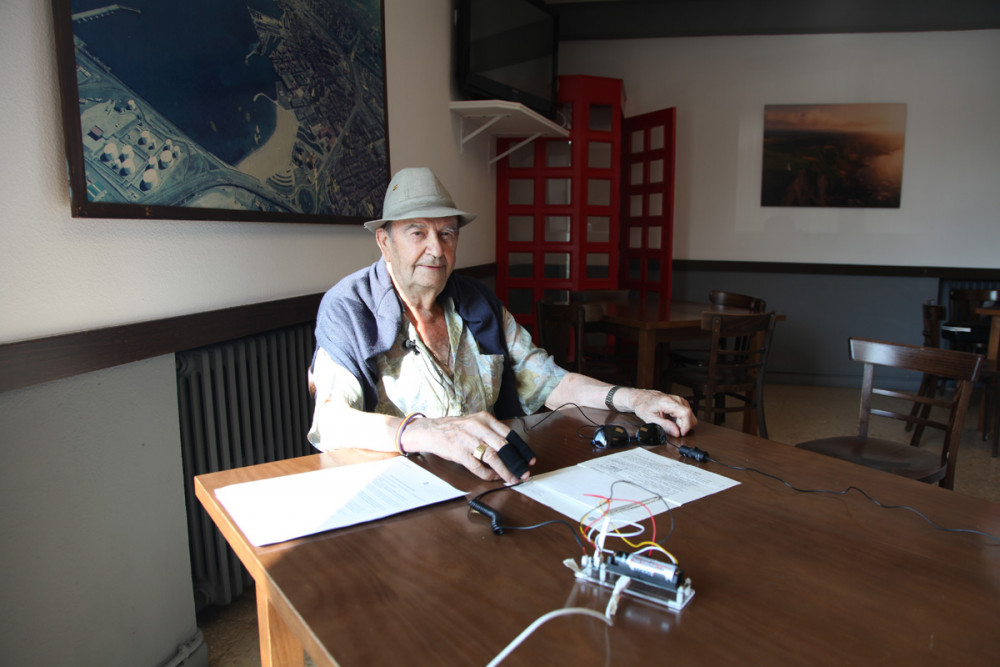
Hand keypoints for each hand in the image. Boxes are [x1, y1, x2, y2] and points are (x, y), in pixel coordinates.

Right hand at [401, 411, 534, 483]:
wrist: (431, 431)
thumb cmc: (455, 428)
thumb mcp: (475, 423)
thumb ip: (492, 433)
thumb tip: (511, 450)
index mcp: (485, 419)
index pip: (509, 435)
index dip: (522, 449)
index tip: (530, 459)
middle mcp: (478, 427)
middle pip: (504, 447)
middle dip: (517, 462)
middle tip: (525, 473)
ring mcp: (468, 440)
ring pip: (493, 457)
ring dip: (505, 471)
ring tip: (512, 478)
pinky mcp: (459, 452)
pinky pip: (477, 466)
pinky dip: (487, 474)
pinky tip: (493, 477)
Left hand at [626, 389, 696, 436]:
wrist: (641, 398)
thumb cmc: (643, 406)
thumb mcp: (650, 418)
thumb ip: (664, 426)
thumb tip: (676, 432)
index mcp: (668, 402)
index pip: (686, 413)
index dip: (686, 425)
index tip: (681, 433)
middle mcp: (676, 399)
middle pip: (690, 415)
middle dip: (684, 426)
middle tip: (673, 429)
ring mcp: (679, 400)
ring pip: (690, 415)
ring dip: (683, 423)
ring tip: (671, 424)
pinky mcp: (680, 402)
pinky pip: (686, 413)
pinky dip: (682, 420)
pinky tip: (673, 420)